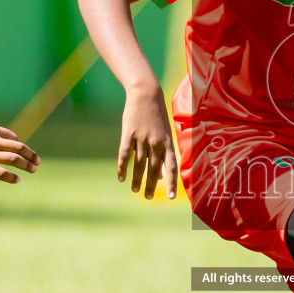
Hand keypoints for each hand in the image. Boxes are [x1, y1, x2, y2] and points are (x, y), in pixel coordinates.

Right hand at [0, 125, 39, 182]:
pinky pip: (3, 174)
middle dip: (31, 155)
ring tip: (33, 170)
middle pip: (19, 148)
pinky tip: (17, 180)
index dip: (23, 147)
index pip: (14, 138)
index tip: (27, 154)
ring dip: (27, 165)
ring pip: (15, 160)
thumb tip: (14, 147)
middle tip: (38, 162)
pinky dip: (13, 177)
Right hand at [119, 84, 176, 199]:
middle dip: (152, 185)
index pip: (172, 167)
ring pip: (139, 164)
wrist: (146, 94)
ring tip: (135, 190)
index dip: (172, 183)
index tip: (172, 197)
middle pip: (154, 169)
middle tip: (148, 198)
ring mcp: (141, 139)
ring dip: (137, 179)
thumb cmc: (157, 116)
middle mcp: (156, 142)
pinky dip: (123, 167)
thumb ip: (164, 154)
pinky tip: (121, 177)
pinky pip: (125, 154)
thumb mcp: (165, 133)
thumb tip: (164, 175)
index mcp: (167, 142)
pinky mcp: (128, 134)